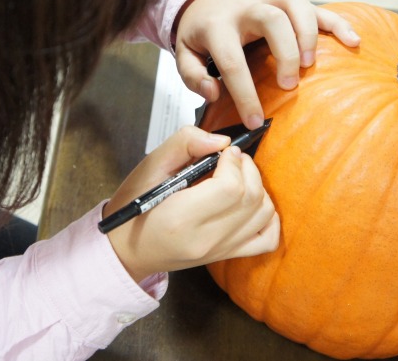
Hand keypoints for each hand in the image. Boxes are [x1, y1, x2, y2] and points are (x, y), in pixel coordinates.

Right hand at [105, 126, 279, 281]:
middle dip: (247, 169)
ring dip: (258, 188)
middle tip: (231, 159)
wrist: (127, 249)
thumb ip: (184, 144)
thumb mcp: (149, 166)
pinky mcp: (226, 255)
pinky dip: (269, 218)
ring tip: (238, 177)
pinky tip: (252, 203)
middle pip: (252, 199)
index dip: (233, 162)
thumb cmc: (134, 207)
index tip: (223, 153)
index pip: (231, 188)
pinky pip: (266, 240)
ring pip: (264, 214)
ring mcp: (219, 251)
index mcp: (181, 217)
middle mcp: (205, 240)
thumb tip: (221, 141)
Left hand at [174, 0, 360, 128]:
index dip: (245, 95)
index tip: (255, 121)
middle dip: (285, 53)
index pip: (233, 62)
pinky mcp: (288, 2)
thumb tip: (215, 93)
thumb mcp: (186, 53)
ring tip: (312, 64)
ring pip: (295, 3)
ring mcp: (270, 0)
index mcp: (218, 27)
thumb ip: (192, 76)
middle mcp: (246, 9)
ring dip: (308, 33)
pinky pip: (317, 6)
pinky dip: (337, 23)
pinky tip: (352, 41)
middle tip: (289, 86)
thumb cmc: (202, 33)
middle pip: (271, 20)